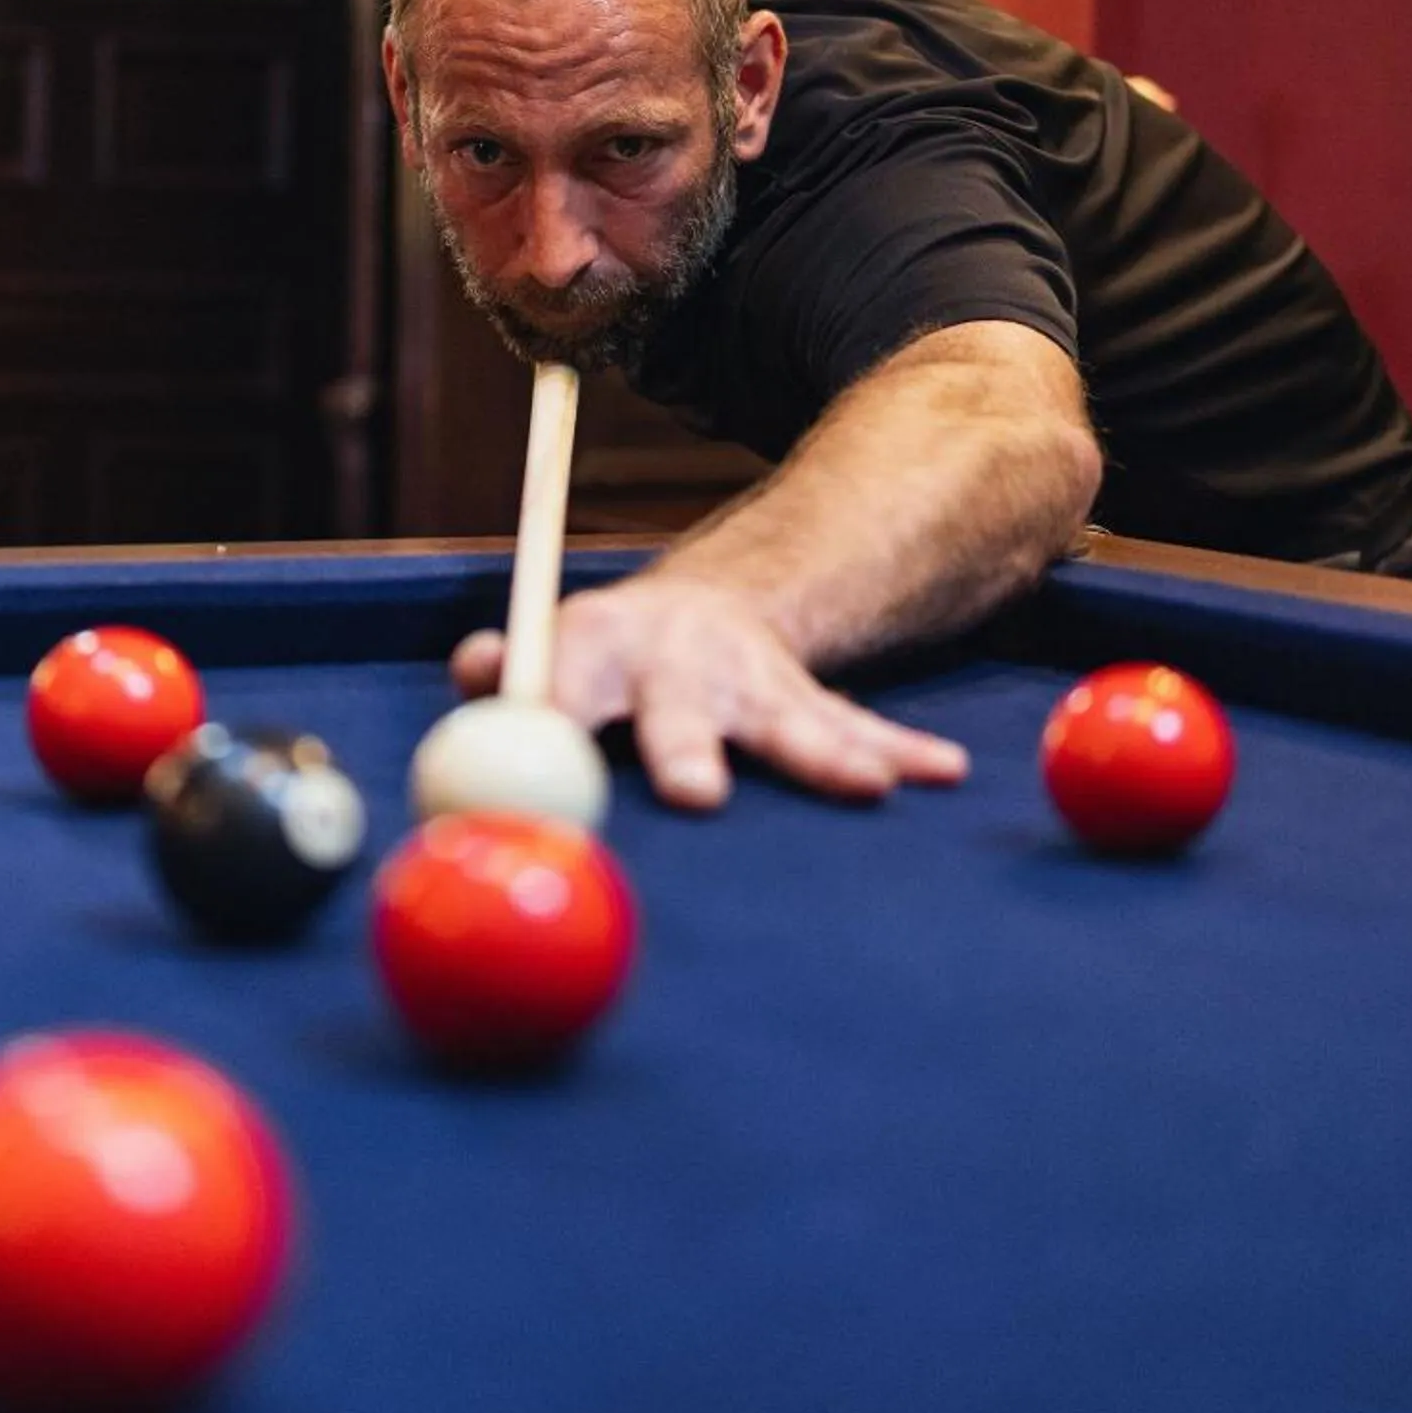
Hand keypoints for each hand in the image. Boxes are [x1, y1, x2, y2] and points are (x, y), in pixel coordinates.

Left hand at [450, 574, 968, 812]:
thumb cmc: (595, 664)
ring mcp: (746, 683)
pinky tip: (938, 772)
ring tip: (865, 786)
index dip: (552, 709)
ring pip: (785, 721)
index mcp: (595, 647)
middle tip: (694, 794)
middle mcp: (675, 662)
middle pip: (677, 708)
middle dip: (687, 749)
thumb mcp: (545, 656)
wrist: (687, 618)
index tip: (542, 741)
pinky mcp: (801, 704)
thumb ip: (503, 674)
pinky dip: (895, 753)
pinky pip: (853, 731)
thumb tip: (472, 673)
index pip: (563, 677)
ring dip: (824, 755)